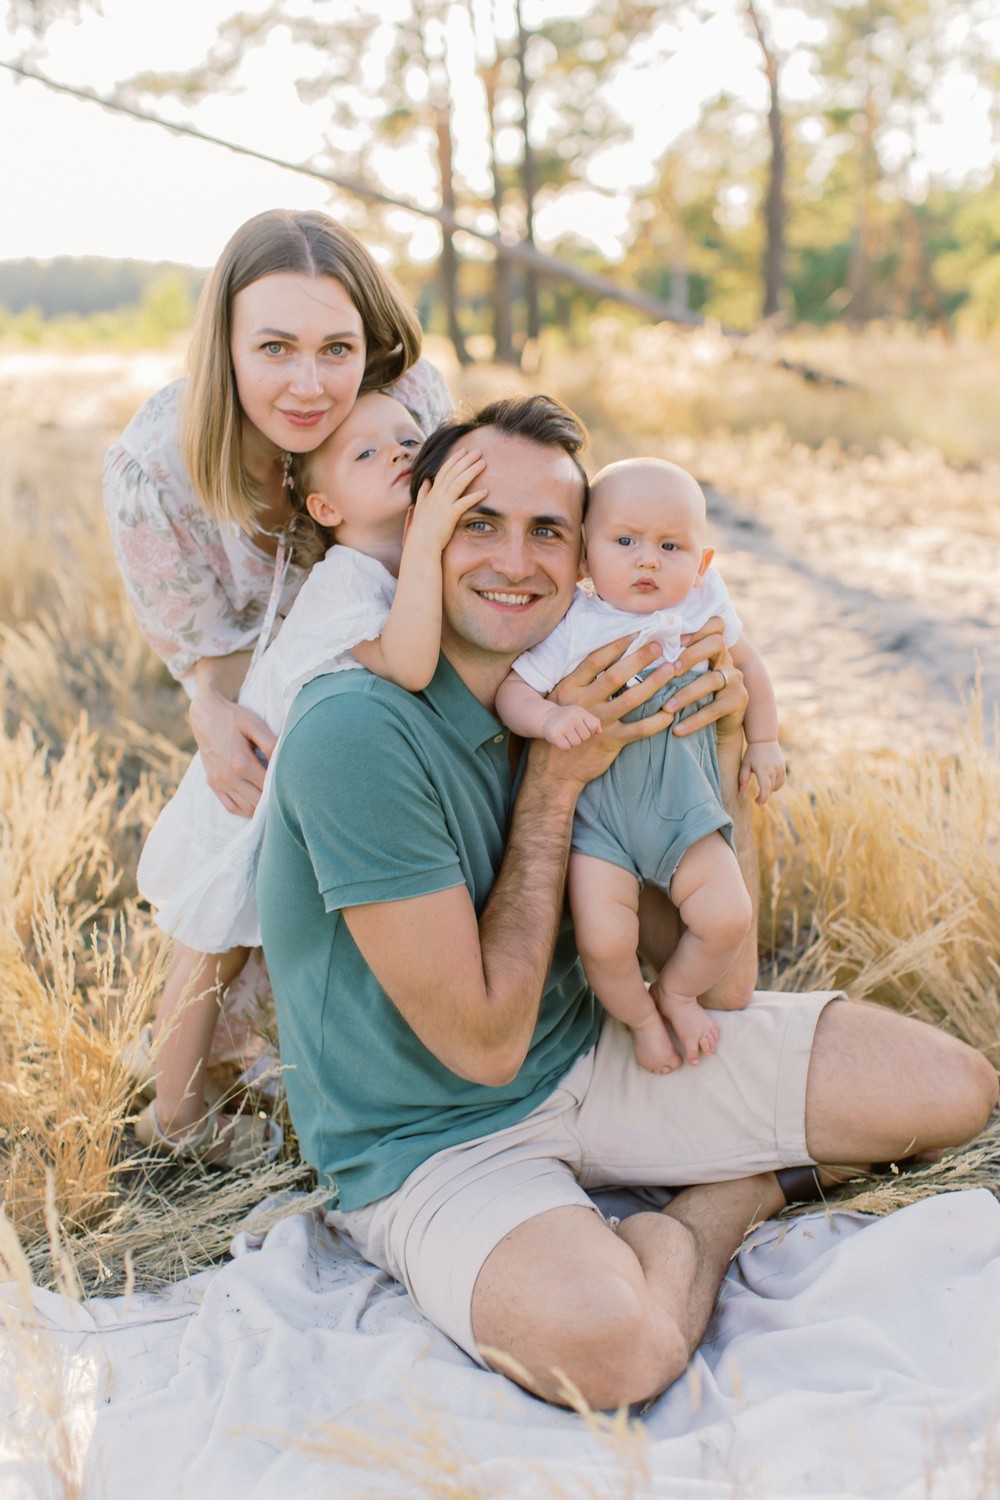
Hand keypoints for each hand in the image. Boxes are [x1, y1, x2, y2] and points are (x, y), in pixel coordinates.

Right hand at [189, 684, 277, 816]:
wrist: (205, 714)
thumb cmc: (233, 717)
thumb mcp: (255, 724)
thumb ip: (270, 744)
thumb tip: (283, 763)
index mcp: (242, 763)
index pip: (268, 786)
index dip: (281, 787)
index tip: (290, 783)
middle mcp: (228, 777)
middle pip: (258, 801)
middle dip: (272, 799)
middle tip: (283, 792)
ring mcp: (219, 782)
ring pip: (246, 808)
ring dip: (259, 807)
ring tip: (271, 798)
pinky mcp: (212, 783)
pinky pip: (230, 807)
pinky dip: (244, 810)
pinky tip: (255, 804)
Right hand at [408, 447, 487, 551]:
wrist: (421, 544)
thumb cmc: (422, 528)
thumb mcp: (420, 507)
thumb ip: (423, 493)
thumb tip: (426, 481)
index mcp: (432, 493)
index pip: (444, 470)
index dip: (454, 459)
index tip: (464, 450)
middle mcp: (438, 495)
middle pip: (453, 472)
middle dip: (465, 460)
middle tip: (478, 451)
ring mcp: (444, 504)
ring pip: (458, 483)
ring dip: (471, 471)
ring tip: (482, 463)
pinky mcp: (450, 515)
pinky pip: (464, 503)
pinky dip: (474, 496)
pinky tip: (485, 491)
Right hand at [528, 634, 676, 791]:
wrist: (552, 771)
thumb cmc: (555, 733)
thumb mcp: (558, 703)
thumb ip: (577, 684)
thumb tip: (601, 662)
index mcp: (569, 688)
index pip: (596, 660)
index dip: (617, 645)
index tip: (635, 633)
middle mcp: (584, 702)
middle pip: (616, 674)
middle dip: (640, 658)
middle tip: (659, 646)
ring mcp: (598, 721)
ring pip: (632, 698)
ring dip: (654, 682)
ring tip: (671, 670)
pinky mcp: (610, 741)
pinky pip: (639, 729)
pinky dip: (656, 721)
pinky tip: (670, 713)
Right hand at [540, 702, 601, 749]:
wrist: (546, 717)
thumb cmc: (567, 717)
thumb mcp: (580, 715)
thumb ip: (593, 722)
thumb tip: (600, 732)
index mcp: (579, 712)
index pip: (594, 726)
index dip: (589, 730)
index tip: (581, 727)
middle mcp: (571, 717)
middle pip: (585, 737)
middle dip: (579, 736)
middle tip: (571, 730)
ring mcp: (563, 726)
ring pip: (576, 743)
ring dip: (571, 742)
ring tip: (565, 734)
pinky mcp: (555, 735)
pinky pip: (566, 747)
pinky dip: (564, 746)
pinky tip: (560, 739)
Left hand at [664, 616, 747, 743]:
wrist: (715, 727)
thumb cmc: (688, 697)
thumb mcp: (681, 677)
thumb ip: (669, 662)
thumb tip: (634, 651)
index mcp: (711, 648)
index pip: (715, 624)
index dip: (696, 628)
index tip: (675, 641)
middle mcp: (726, 659)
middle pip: (717, 643)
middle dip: (691, 654)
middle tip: (670, 670)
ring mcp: (734, 679)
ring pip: (712, 679)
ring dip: (686, 693)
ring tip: (667, 707)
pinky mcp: (738, 701)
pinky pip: (715, 708)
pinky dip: (694, 720)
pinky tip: (677, 730)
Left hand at [740, 739, 785, 804]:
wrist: (764, 740)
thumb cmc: (752, 753)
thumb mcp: (745, 765)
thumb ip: (743, 778)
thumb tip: (741, 791)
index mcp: (762, 769)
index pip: (765, 788)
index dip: (762, 798)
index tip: (757, 802)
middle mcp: (773, 769)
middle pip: (770, 789)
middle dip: (764, 795)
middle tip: (758, 798)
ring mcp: (780, 768)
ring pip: (777, 786)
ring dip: (770, 790)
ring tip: (763, 789)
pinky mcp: (783, 767)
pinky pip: (782, 781)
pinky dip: (776, 786)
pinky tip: (770, 785)